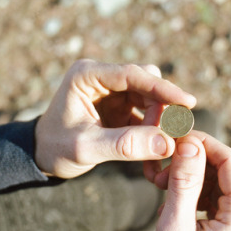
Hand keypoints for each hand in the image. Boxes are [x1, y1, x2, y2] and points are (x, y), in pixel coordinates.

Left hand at [34, 59, 195, 178]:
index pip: (132, 74)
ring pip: (149, 95)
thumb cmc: (55, 148)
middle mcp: (101, 76)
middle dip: (162, 107)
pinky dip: (154, 126)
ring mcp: (111, 90)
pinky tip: (157, 145)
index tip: (188, 103)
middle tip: (172, 135)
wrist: (41, 155)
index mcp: (87, 75)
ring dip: (159, 117)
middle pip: (145, 82)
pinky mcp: (118, 105)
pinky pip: (146, 109)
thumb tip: (168, 143)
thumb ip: (125, 145)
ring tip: (161, 144)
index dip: (163, 88)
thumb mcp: (86, 148)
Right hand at [148, 131, 230, 230]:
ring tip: (162, 187)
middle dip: (194, 162)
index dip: (204, 143)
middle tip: (161, 169)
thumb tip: (188, 142)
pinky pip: (217, 201)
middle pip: (227, 171)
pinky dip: (196, 195)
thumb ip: (183, 184)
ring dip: (192, 178)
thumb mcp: (175, 229)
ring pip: (220, 184)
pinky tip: (173, 202)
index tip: (175, 137)